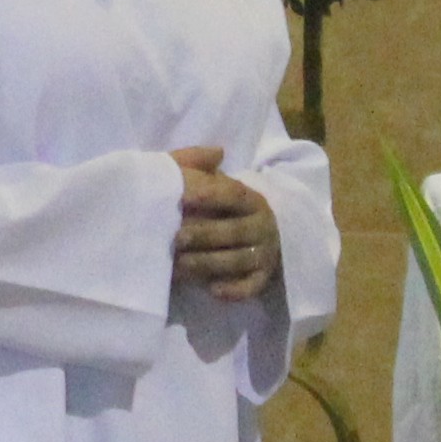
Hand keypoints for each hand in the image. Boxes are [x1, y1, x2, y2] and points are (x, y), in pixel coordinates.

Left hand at [170, 145, 281, 301]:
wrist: (260, 236)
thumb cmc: (225, 209)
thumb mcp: (215, 185)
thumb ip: (203, 165)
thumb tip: (217, 151)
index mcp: (250, 198)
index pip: (233, 194)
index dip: (209, 195)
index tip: (182, 197)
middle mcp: (262, 225)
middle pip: (234, 231)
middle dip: (204, 235)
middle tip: (176, 239)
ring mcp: (264, 253)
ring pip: (238, 260)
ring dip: (209, 264)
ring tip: (180, 266)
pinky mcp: (262, 278)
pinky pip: (251, 286)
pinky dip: (234, 290)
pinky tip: (213, 289)